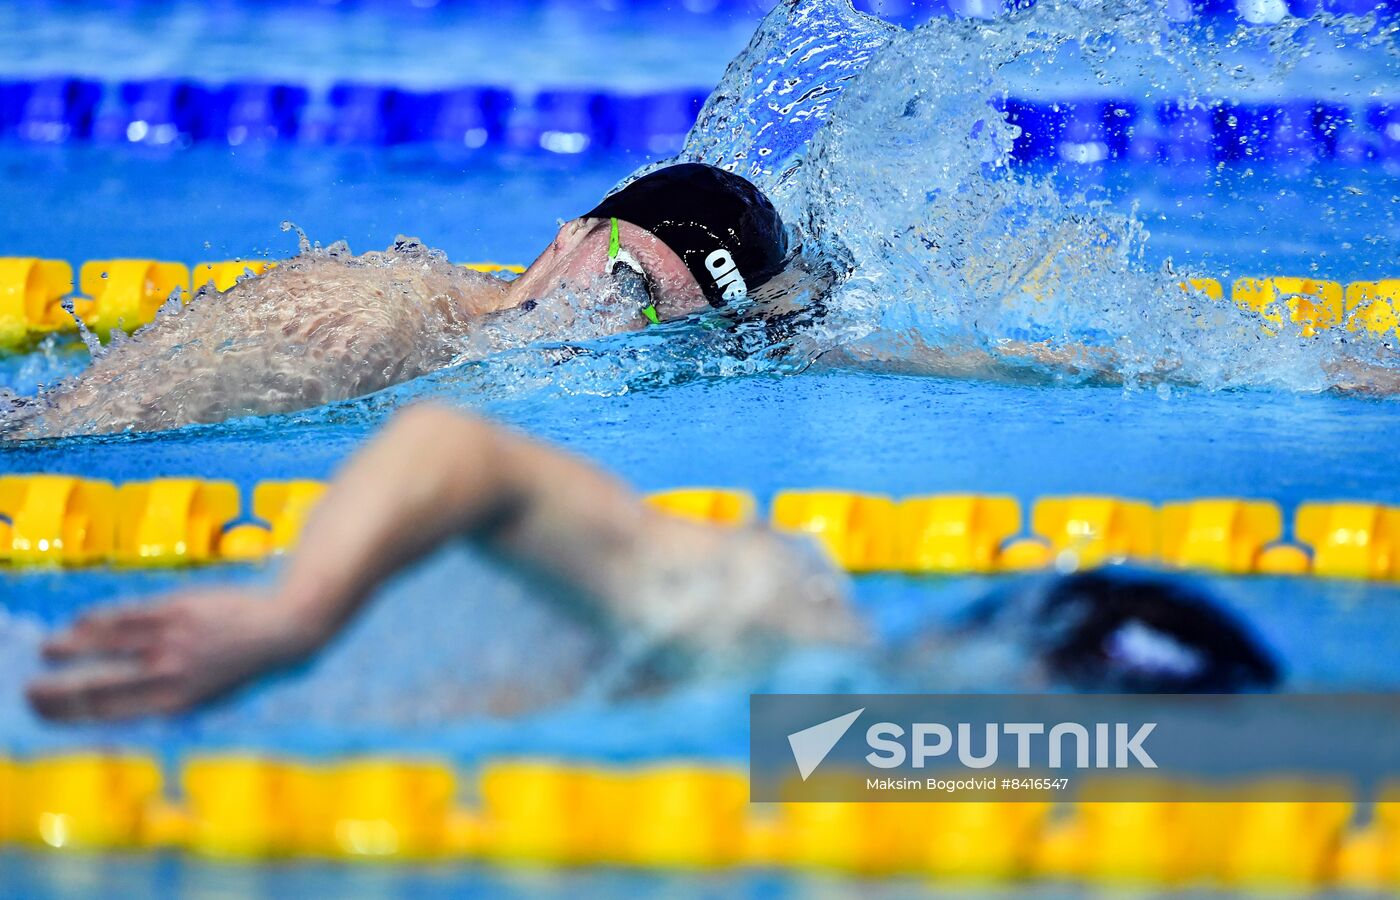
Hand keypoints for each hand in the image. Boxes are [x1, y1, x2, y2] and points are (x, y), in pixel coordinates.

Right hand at [26, 588, 314, 721]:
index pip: (108, 714)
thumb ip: (167, 701)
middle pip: (96, 687)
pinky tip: (81, 621)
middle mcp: (168, 675)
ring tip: (47, 649)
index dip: (68, 714)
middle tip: (28, 690)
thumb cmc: (243, 664)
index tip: (42, 712)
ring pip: (103, 644)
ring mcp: (169, 641)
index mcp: (175, 704)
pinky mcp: (175, 609)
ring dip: (68, 647)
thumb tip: (126, 708)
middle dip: (55, 691)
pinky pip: (124, 616)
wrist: (281, 628)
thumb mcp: (208, 697)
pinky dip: (96, 619)